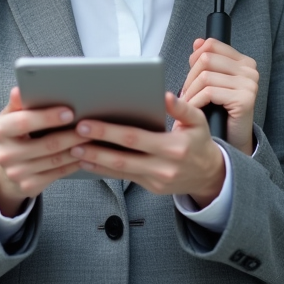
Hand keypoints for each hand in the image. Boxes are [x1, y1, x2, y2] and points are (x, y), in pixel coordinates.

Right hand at [0, 88, 89, 216]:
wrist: (6, 170)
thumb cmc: (14, 135)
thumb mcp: (11, 117)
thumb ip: (18, 104)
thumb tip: (20, 90)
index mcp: (0, 131)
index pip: (24, 122)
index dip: (48, 117)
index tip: (69, 112)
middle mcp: (6, 155)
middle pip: (46, 144)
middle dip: (71, 135)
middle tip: (90, 126)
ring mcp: (17, 173)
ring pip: (55, 160)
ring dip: (77, 149)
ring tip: (92, 139)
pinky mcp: (29, 186)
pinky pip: (58, 173)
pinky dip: (74, 163)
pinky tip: (85, 155)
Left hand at [70, 93, 225, 207]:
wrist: (210, 175)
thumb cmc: (199, 142)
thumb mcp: (198, 121)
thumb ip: (182, 107)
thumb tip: (164, 95)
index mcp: (173, 147)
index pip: (134, 139)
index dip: (109, 132)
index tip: (88, 124)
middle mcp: (163, 167)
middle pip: (122, 158)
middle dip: (95, 148)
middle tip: (73, 137)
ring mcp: (156, 180)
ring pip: (119, 171)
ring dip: (94, 161)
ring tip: (74, 150)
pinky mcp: (150, 188)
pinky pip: (124, 178)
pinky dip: (104, 170)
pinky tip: (88, 162)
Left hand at [180, 38, 257, 154]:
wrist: (234, 139)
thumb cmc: (221, 111)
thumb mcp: (213, 82)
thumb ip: (207, 61)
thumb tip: (197, 42)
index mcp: (243, 62)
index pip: (212, 45)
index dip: (195, 57)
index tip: (189, 73)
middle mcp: (249, 70)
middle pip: (206, 59)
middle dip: (190, 77)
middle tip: (185, 93)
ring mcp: (249, 84)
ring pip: (205, 77)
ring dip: (190, 91)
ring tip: (187, 102)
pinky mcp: (244, 99)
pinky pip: (209, 93)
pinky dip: (195, 101)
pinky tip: (193, 109)